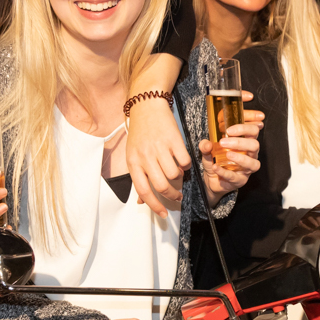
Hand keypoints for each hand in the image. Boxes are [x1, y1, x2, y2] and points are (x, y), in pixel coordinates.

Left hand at [126, 96, 188, 217]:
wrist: (147, 106)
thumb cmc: (140, 133)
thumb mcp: (133, 155)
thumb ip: (138, 178)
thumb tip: (142, 202)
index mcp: (133, 162)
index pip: (143, 191)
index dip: (154, 206)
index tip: (163, 214)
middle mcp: (145, 156)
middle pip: (161, 186)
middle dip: (172, 196)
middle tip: (177, 197)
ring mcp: (160, 148)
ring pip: (175, 175)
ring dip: (179, 178)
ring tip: (177, 172)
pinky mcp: (174, 140)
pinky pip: (185, 161)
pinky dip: (186, 165)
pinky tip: (182, 160)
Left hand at [200, 121, 259, 199]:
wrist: (212, 179)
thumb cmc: (216, 160)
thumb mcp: (208, 150)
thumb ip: (205, 145)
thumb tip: (207, 144)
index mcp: (246, 143)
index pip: (253, 131)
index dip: (244, 128)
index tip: (229, 130)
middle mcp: (250, 155)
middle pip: (255, 145)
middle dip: (240, 142)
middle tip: (223, 142)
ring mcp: (247, 169)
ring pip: (253, 163)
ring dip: (240, 158)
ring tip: (227, 155)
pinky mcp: (240, 180)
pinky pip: (235, 177)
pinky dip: (224, 172)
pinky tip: (216, 167)